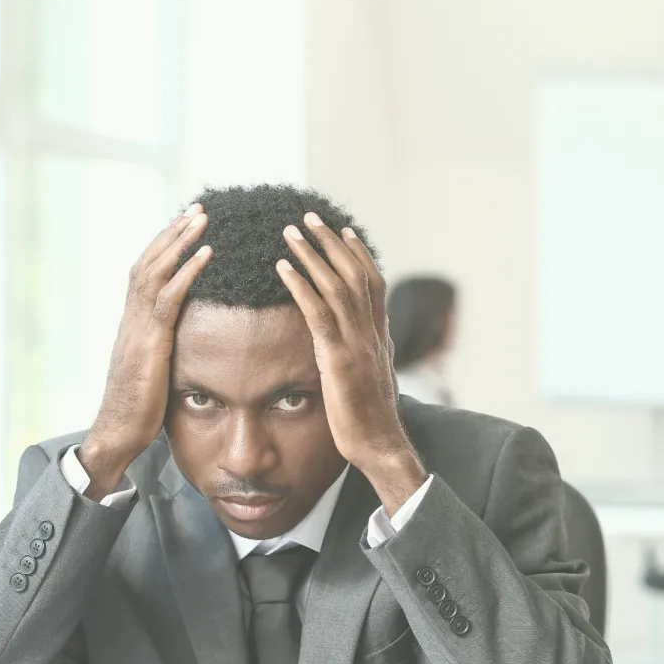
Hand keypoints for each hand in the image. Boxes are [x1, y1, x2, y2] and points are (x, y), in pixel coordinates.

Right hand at [79, 205, 212, 498]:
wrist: (117, 432)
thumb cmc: (138, 409)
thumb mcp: (153, 371)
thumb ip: (164, 351)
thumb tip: (182, 345)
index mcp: (132, 323)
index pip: (145, 274)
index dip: (163, 248)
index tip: (183, 227)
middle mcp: (131, 318)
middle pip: (149, 261)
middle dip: (173, 233)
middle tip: (198, 208)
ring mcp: (137, 327)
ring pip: (156, 271)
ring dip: (180, 241)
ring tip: (203, 218)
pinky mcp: (149, 341)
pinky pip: (169, 297)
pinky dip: (188, 271)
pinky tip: (207, 254)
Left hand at [277, 213, 426, 514]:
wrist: (380, 445)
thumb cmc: (370, 420)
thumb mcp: (368, 378)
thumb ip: (362, 354)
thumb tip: (354, 345)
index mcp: (379, 335)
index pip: (372, 282)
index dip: (357, 254)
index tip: (343, 230)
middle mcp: (371, 332)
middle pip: (354, 274)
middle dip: (331, 242)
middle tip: (309, 217)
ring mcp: (357, 344)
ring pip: (336, 286)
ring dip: (312, 254)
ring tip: (290, 231)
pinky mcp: (339, 359)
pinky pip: (319, 314)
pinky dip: (301, 287)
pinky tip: (284, 269)